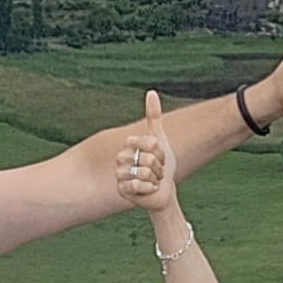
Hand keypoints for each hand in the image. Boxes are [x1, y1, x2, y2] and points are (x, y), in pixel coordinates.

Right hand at [115, 90, 180, 213]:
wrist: (163, 190)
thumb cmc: (161, 165)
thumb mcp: (159, 140)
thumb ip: (153, 116)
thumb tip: (151, 92)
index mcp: (128, 145)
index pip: (148, 142)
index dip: (159, 151)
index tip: (159, 158)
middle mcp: (120, 159)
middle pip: (146, 158)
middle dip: (158, 166)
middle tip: (157, 172)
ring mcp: (119, 175)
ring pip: (143, 172)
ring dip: (155, 178)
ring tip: (153, 181)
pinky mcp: (121, 191)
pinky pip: (136, 185)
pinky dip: (149, 188)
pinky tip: (149, 190)